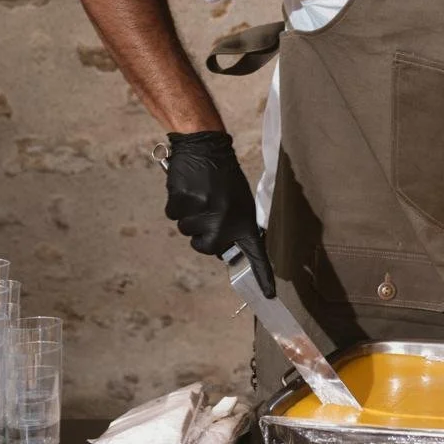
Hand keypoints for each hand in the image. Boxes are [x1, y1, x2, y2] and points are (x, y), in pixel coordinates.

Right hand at [164, 130, 275, 296]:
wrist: (206, 147)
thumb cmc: (224, 176)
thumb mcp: (239, 200)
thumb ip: (234, 224)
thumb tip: (222, 246)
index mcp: (243, 220)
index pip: (256, 254)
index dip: (262, 276)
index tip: (270, 296)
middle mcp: (224, 221)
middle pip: (205, 247)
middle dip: (202, 234)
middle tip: (208, 211)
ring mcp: (202, 213)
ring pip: (187, 230)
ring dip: (189, 216)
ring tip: (199, 195)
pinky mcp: (182, 203)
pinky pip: (174, 215)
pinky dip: (176, 205)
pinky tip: (187, 189)